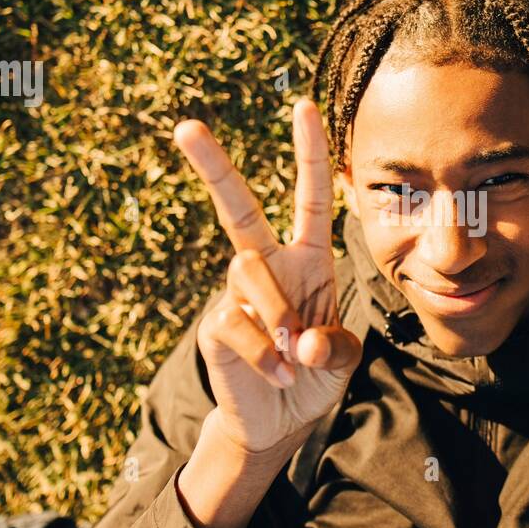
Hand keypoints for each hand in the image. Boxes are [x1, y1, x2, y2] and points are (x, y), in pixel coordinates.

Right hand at [173, 99, 362, 455]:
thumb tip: (298, 340)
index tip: (303, 106)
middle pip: (237, 208)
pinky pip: (237, 324)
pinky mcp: (217, 326)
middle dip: (213, 167)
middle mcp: (268, 266)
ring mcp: (237, 294)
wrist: (280, 421)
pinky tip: (278, 374)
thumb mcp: (342, 359)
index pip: (310, 198)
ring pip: (248, 272)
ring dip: (278, 313)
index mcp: (307, 260)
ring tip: (293, 357)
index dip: (309, 154)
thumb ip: (334, 345)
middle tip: (185, 126)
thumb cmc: (314, 374)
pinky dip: (265, 354)